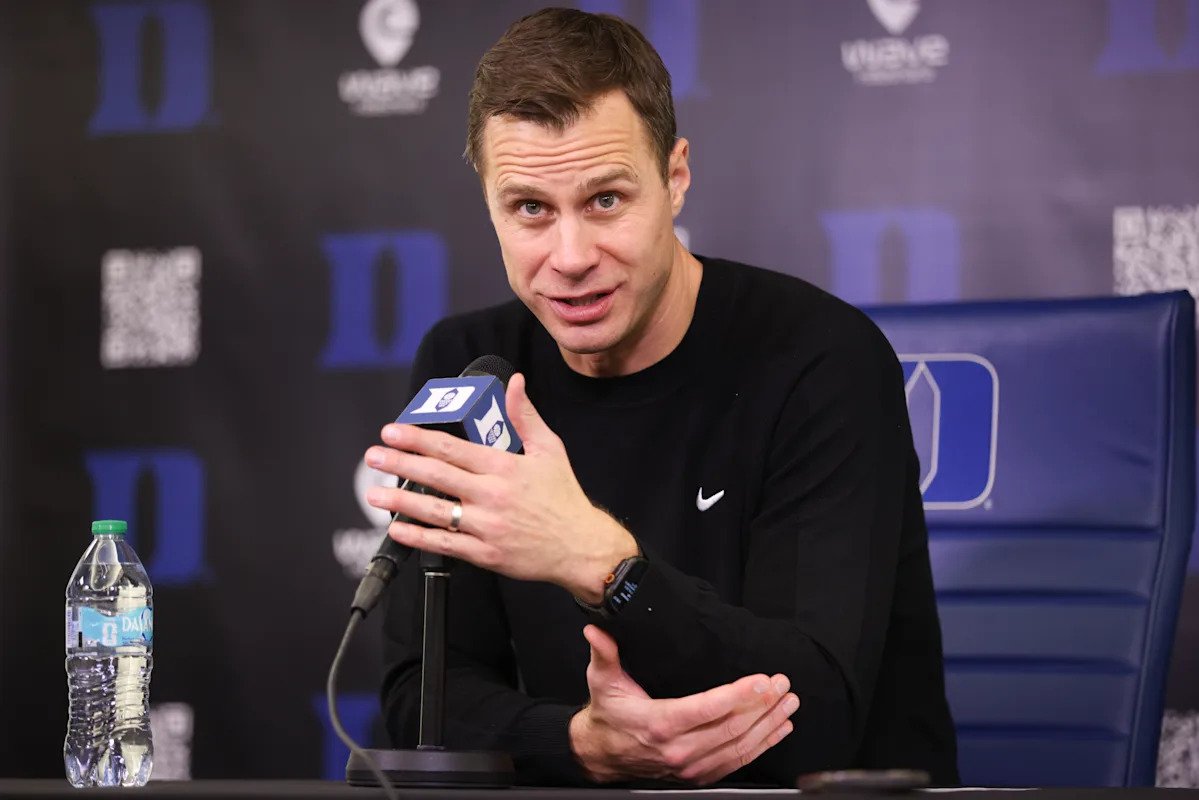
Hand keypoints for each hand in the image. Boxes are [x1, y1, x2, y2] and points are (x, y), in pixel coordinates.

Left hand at [364, 373, 637, 598]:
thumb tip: (515, 383)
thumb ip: (526, 416)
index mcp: (504, 466)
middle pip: (436, 475)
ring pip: (434, 510)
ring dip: (400, 500)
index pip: (451, 447)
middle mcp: (492, 495)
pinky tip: (398, 530)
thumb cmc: (564, 497)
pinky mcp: (485, 553)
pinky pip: (444, 544)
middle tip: (373, 455)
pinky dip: (418, 537)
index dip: (417, 438)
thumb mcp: (550, 449)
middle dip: (400, 463)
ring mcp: (487, 526)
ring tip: (374, 492)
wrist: (581, 547)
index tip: (392, 431)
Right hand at [569, 625, 797, 784]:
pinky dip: (762, 746)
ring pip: (740, 746)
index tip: (761, 680)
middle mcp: (679, 749)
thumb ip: (604, 653)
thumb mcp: (601, 680)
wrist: (601, 754)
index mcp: (660, 723)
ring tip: (788, 703)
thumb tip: (595, 630)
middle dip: (763, 705)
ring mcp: (691, 766)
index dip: (738, 695)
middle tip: (782, 684)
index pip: (707, 708)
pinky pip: (737, 762)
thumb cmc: (608, 714)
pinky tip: (779, 729)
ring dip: (769, 724)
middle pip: (731, 727)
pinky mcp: (699, 774)